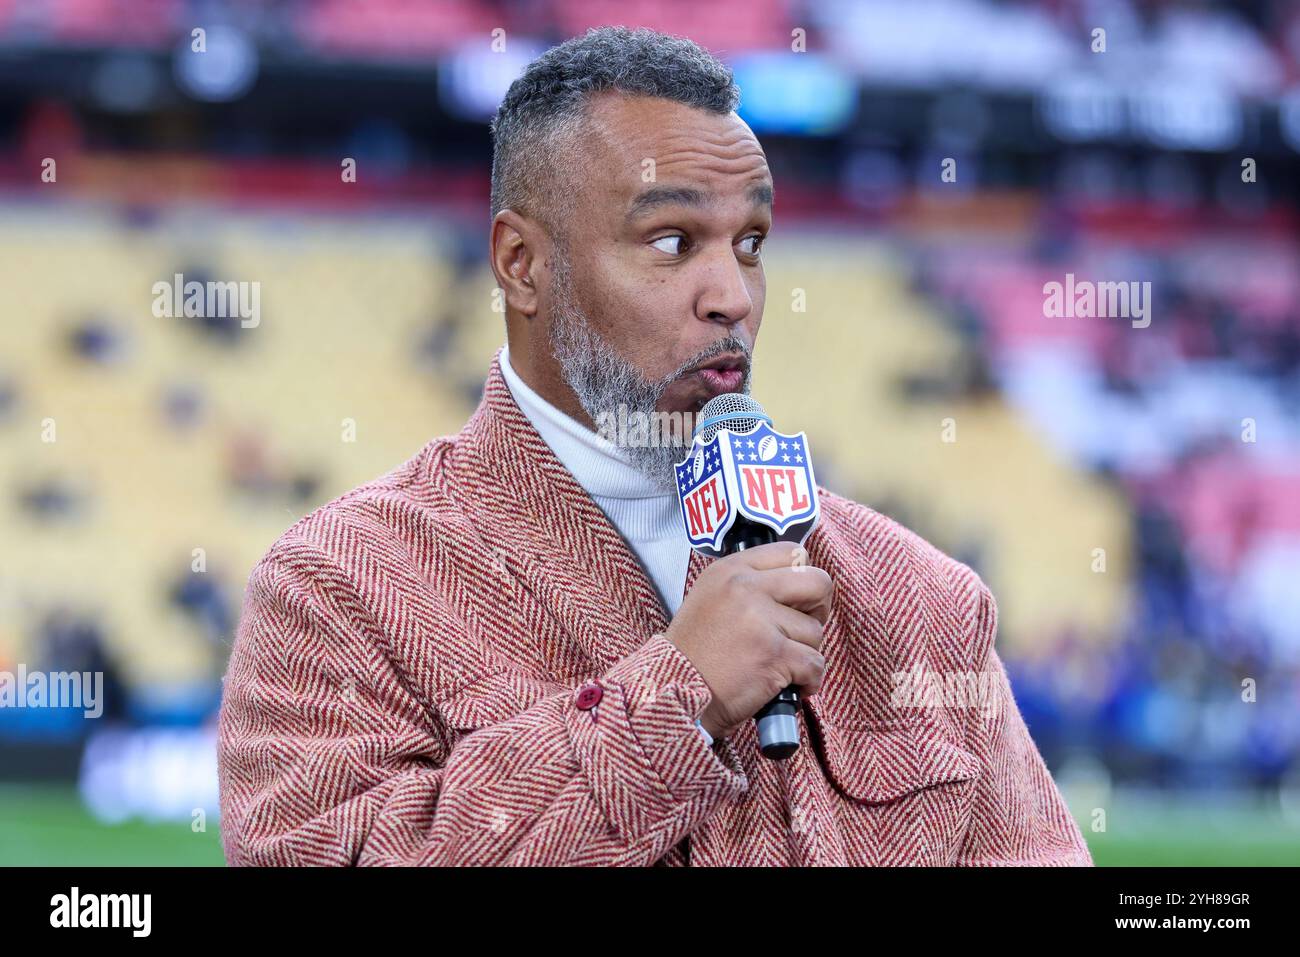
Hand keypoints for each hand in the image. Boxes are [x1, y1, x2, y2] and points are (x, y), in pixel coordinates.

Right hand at [664, 541, 831, 739]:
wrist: (672, 692)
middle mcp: (745, 586)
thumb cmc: (694, 654)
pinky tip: (789, 686)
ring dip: (805, 654)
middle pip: (818, 582)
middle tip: (801, 631)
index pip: (791, 553)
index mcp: (730, 569)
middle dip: (819, 610)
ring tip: (778, 666)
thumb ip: (749, 585)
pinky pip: (815, 664)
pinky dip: (809, 681)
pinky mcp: (772, 654)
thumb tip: (798, 590)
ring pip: (815, 631)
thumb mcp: (711, 598)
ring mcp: (760, 619)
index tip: (796, 603)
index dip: (803, 579)